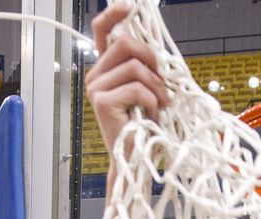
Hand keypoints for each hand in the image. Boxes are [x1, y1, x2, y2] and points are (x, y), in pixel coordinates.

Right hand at [86, 5, 169, 155]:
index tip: (131, 7)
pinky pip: (136, 88)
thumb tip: (160, 55)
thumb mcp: (148, 93)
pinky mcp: (102, 102)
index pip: (101, 31)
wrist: (137, 161)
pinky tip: (150, 116)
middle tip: (164, 84)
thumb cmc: (145, 128)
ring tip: (160, 106)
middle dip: (152, 60)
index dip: (114, 14)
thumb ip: (147, 70)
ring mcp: (96, 87)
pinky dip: (151, 102)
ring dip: (156, 87)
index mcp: (106, 69)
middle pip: (125, 43)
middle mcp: (96, 74)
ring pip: (134, 67)